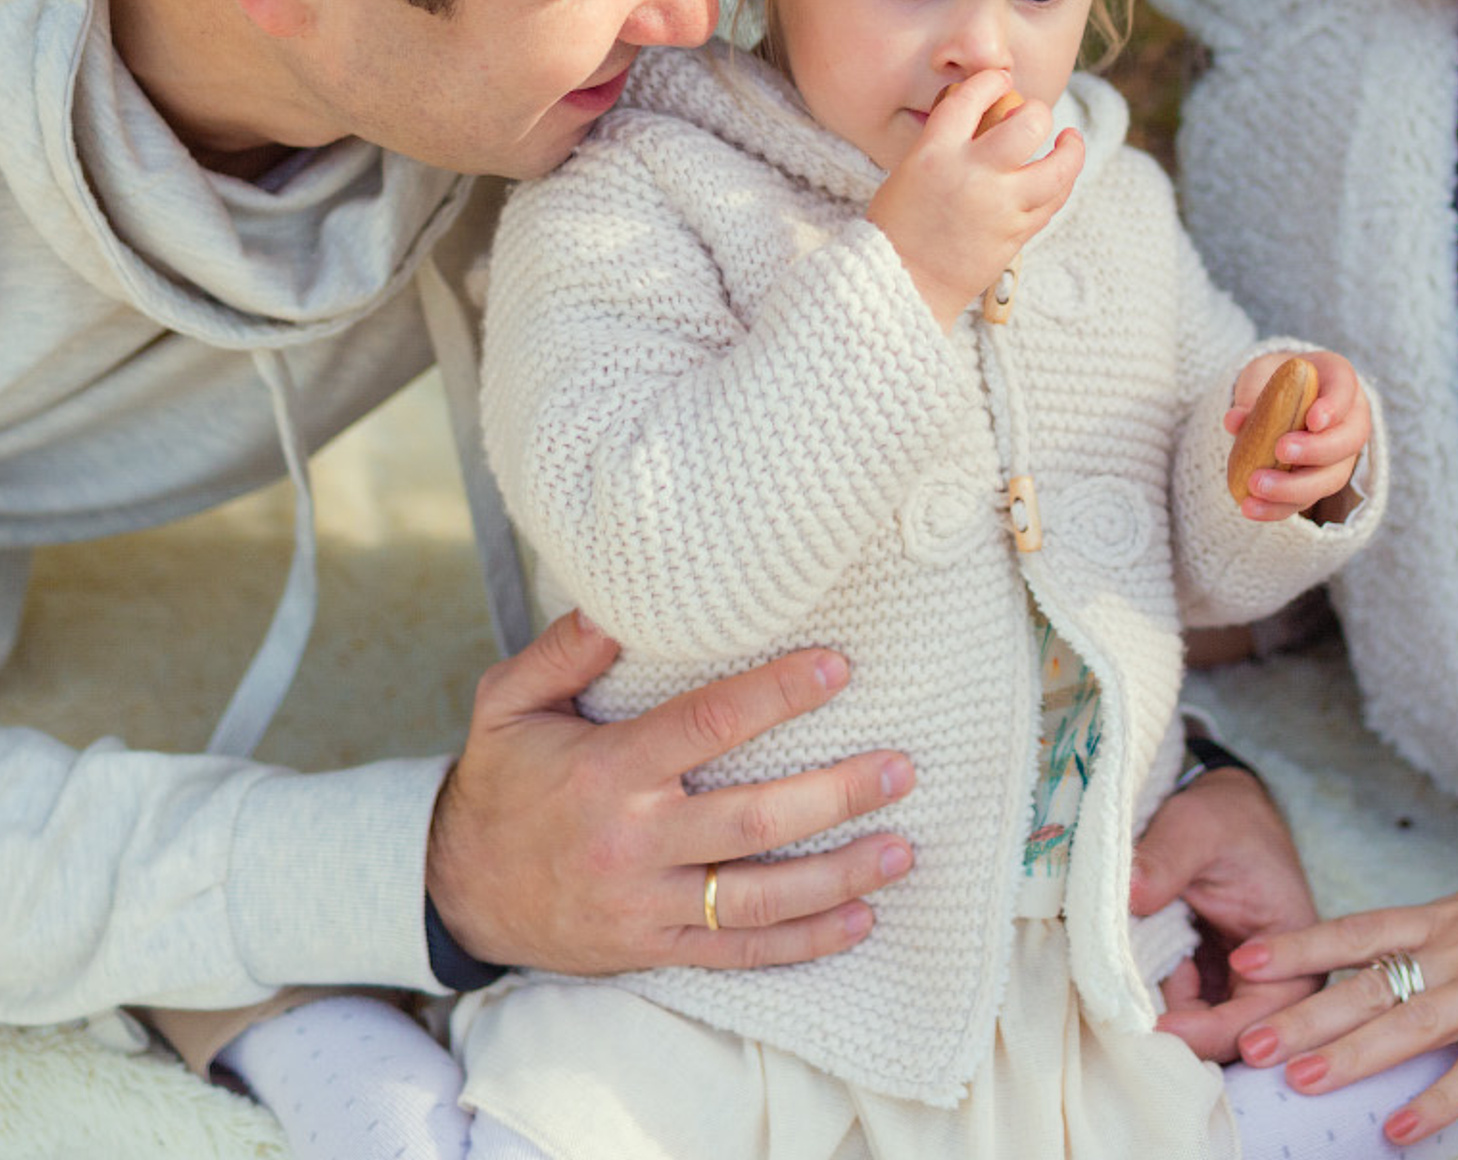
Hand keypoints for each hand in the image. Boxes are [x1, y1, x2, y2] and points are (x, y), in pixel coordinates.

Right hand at [425, 610, 916, 973]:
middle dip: (835, 796)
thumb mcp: (507, 703)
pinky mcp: (655, 947)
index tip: (838, 667)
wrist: (456, 893)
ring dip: (839, 876)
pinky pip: (739, 953)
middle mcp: (635, 841)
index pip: (707, 725)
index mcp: (608, 771)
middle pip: (752, 822)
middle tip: (899, 769)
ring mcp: (648, 903)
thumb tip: (618, 602)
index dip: (777, 694)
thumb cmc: (501, 783)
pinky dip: (804, 941)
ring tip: (903, 848)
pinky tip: (861, 919)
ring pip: (758, 898)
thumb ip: (563, 651)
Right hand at [866, 69, 1083, 326]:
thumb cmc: (900, 225)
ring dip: (1070, 149)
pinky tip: (1060, 174)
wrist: (903, 282)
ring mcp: (1000, 206)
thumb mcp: (911, 170)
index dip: (991, 81)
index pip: (971, 98)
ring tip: (1069, 140)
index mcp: (934, 152)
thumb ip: (948, 143)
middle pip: (1028, 124)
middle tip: (1034, 115)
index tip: (1000, 80)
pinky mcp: (1017, 234)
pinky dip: (1060, 183)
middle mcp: (971, 174)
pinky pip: (1053, 201)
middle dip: (1037, 112)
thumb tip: (991, 118)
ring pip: (1057, 168)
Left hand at [1132, 765, 1322, 1061]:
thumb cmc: (1224, 817)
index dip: (1207, 1031)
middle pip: (1234, 1042)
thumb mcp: (1195, 826)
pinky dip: (1165, 1003)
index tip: (1157, 1027)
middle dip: (1186, 1037)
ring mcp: (1247, 986)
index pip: (1258, 1019)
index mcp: (1298, 953)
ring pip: (1209, 1035)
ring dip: (1172, 1021)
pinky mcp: (1218, 983)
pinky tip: (1149, 971)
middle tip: (1134, 1021)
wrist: (1225, 810)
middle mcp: (1281, 982)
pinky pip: (1192, 1013)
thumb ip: (1166, 860)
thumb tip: (1130, 895)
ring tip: (1142, 983)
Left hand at [1216, 846, 1457, 1144]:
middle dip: (1301, 1012)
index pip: (1355, 931)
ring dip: (1349, 1055)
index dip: (1298, 946)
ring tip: (1299, 1079)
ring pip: (1406, 1025)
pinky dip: (1436, 1103)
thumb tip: (1409, 965)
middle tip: (1246, 1038)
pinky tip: (1399, 1131)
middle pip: (1366, 984)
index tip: (1243, 957)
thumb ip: (1450, 939)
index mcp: (1446, 919)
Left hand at [1224, 349, 1370, 522]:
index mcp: (1339, 380)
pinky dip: (1278, 507)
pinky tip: (1252, 508)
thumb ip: (1252, 392)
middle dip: (1316, 451)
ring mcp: (1340, 456)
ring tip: (1257, 487)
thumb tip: (1235, 421)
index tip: (1312, 420)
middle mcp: (1349, 420)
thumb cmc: (1275, 379)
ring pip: (1331, 478)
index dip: (1333, 407)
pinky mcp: (1318, 483)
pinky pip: (1306, 499)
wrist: (1281, 398)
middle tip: (1280, 451)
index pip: (1345, 390)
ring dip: (1294, 488)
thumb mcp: (1261, 373)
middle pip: (1348, 441)